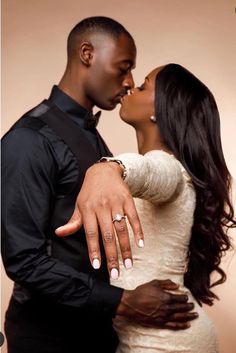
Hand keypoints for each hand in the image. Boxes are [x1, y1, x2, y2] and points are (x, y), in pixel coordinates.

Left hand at [56, 162, 143, 276]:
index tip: (97, 266)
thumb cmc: (89, 192)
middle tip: (115, 274)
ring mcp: (116, 203)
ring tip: (128, 265)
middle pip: (107, 235)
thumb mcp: (79, 205)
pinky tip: (140, 244)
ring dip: (125, 248)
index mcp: (87, 209)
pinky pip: (134, 218)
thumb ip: (73, 221)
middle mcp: (102, 207)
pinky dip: (138, 231)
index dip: (94, 250)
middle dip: (111, 256)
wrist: (104, 171)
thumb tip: (59, 233)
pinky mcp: (127, 200)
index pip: (91, 234)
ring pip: (121, 229)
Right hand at [116, 279, 197, 328]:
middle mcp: (167, 308)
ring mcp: (164, 316)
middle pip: (182, 308)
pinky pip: (174, 325)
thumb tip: (177, 285)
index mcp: (166, 297)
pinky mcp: (160, 323)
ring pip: (180, 317)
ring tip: (195, 315)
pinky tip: (187, 325)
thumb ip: (166, 283)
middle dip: (189, 307)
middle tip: (193, 306)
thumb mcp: (154, 283)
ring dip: (189, 316)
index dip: (185, 297)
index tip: (186, 297)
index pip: (180, 298)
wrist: (131, 303)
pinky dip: (182, 325)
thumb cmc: (142, 292)